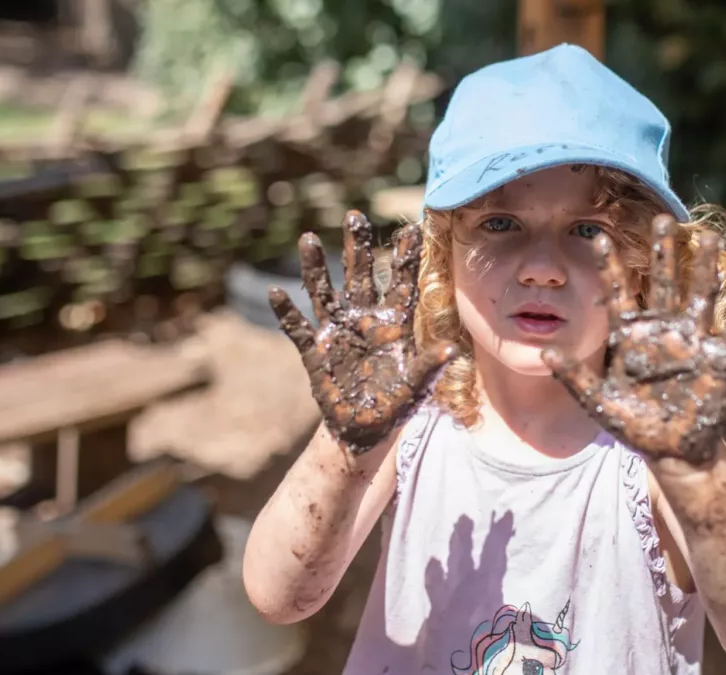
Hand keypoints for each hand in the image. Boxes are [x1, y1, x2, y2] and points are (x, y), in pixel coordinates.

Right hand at [269, 210, 455, 453]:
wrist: (365, 429)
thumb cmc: (395, 405)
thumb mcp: (415, 387)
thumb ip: (429, 367)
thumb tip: (450, 351)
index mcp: (392, 325)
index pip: (400, 284)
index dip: (404, 258)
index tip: (411, 228)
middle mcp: (363, 321)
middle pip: (359, 277)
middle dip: (357, 248)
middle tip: (354, 216)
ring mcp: (337, 333)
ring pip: (324, 293)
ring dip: (315, 268)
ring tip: (309, 239)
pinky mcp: (315, 353)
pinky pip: (298, 330)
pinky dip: (287, 314)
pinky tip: (275, 294)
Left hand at [542, 214, 725, 465]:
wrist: (670, 450)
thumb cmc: (633, 425)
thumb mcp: (598, 401)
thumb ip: (574, 377)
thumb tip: (545, 353)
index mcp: (632, 337)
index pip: (620, 294)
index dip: (611, 267)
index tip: (598, 236)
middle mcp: (663, 331)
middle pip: (663, 282)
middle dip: (663, 253)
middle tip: (662, 219)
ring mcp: (692, 341)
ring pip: (699, 295)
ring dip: (703, 267)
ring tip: (707, 236)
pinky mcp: (718, 358)